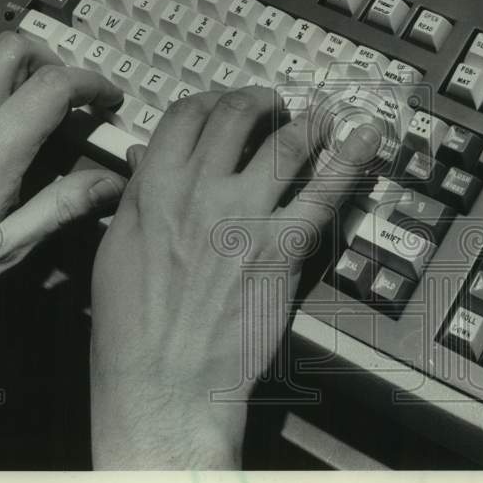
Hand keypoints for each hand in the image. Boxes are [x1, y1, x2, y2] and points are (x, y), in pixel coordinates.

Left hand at [0, 32, 127, 307]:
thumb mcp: (3, 249)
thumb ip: (60, 208)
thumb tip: (110, 183)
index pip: (51, 85)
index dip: (92, 83)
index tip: (108, 100)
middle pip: (12, 48)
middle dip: (54, 60)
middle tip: (72, 93)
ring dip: (18, 61)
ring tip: (36, 97)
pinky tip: (0, 117)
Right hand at [89, 86, 379, 468]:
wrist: (165, 381)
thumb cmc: (132, 325)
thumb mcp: (116, 249)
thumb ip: (137, 196)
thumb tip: (145, 158)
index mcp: (154, 187)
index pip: (187, 114)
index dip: (212, 101)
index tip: (226, 106)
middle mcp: (200, 190)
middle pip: (238, 116)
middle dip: (261, 101)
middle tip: (276, 106)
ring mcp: (245, 216)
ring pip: (285, 145)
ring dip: (308, 122)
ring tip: (319, 117)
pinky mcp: (282, 248)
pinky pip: (322, 194)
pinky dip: (349, 161)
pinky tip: (366, 139)